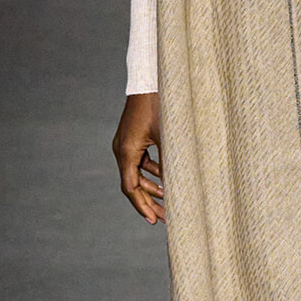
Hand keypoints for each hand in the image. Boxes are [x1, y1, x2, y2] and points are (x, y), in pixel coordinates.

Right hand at [113, 92, 164, 223]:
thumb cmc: (162, 105)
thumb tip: (178, 188)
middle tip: (164, 219)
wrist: (151, 79)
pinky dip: (152, 172)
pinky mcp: (133, 137)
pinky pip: (140, 161)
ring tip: (168, 202)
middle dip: (148, 202)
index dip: (143, 206)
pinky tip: (167, 180)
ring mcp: (126, 143)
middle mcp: (122, 149)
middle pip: (133, 184)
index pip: (131, 188)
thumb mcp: (170, 137)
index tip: (155, 221)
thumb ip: (171, 163)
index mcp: (127, 150)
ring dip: (151, 187)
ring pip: (137, 174)